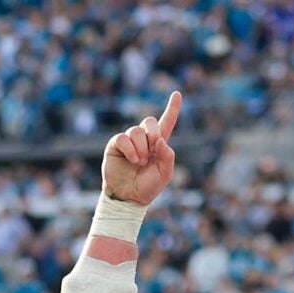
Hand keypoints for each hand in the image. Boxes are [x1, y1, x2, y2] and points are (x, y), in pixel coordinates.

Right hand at [102, 90, 181, 207]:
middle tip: (152, 151)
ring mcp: (129, 141)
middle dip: (153, 134)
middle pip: (150, 121)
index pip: (167, 122)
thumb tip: (160, 140)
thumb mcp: (165, 173)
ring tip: (140, 162)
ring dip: (141, 147)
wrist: (129, 197)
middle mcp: (143, 140)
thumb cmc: (148, 187)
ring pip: (136, 130)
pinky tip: (133, 160)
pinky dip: (130, 149)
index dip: (172, 108)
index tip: (177, 94)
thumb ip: (168, 156)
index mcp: (158, 144)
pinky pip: (123, 138)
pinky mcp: (115, 145)